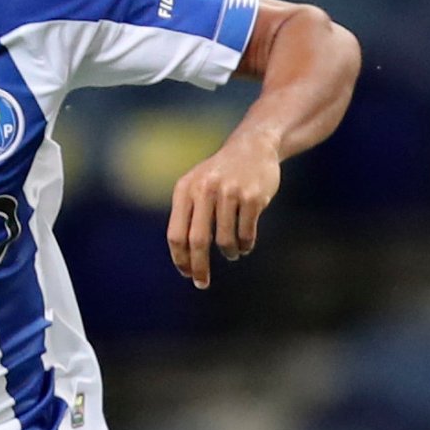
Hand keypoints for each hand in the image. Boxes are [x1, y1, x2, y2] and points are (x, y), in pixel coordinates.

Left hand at [166, 132, 280, 287]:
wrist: (253, 147)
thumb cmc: (220, 174)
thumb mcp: (196, 185)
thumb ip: (187, 215)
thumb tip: (186, 258)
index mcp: (185, 189)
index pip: (176, 233)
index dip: (180, 259)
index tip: (186, 274)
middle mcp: (204, 189)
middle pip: (197, 241)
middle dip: (199, 267)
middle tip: (202, 283)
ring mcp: (229, 192)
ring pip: (224, 240)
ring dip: (229, 253)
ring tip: (232, 253)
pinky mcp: (252, 197)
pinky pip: (246, 234)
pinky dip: (245, 245)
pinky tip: (245, 245)